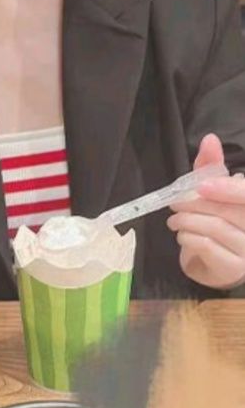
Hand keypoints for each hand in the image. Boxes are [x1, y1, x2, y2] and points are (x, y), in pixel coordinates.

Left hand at [167, 132, 244, 288]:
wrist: (218, 261)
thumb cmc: (219, 220)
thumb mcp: (214, 191)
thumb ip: (211, 166)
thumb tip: (210, 139)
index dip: (227, 189)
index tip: (201, 186)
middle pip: (227, 211)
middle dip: (194, 204)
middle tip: (174, 203)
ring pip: (215, 228)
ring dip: (186, 221)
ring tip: (174, 219)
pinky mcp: (233, 268)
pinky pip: (207, 247)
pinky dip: (188, 237)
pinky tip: (182, 235)